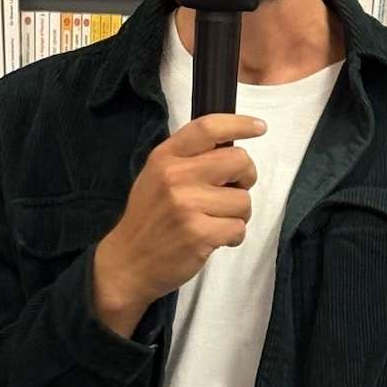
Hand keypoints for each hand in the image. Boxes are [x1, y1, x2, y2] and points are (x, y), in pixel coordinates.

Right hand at [92, 114, 265, 335]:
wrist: (127, 262)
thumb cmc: (150, 217)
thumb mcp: (157, 175)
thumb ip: (188, 158)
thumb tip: (232, 150)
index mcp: (165, 157)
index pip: (208, 128)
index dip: (239, 124)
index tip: (259, 127)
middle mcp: (175, 176)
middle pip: (239, 160)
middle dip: (246, 177)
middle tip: (233, 190)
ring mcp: (187, 206)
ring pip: (243, 200)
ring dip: (237, 214)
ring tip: (215, 221)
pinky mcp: (199, 234)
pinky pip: (239, 228)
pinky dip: (233, 236)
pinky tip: (214, 238)